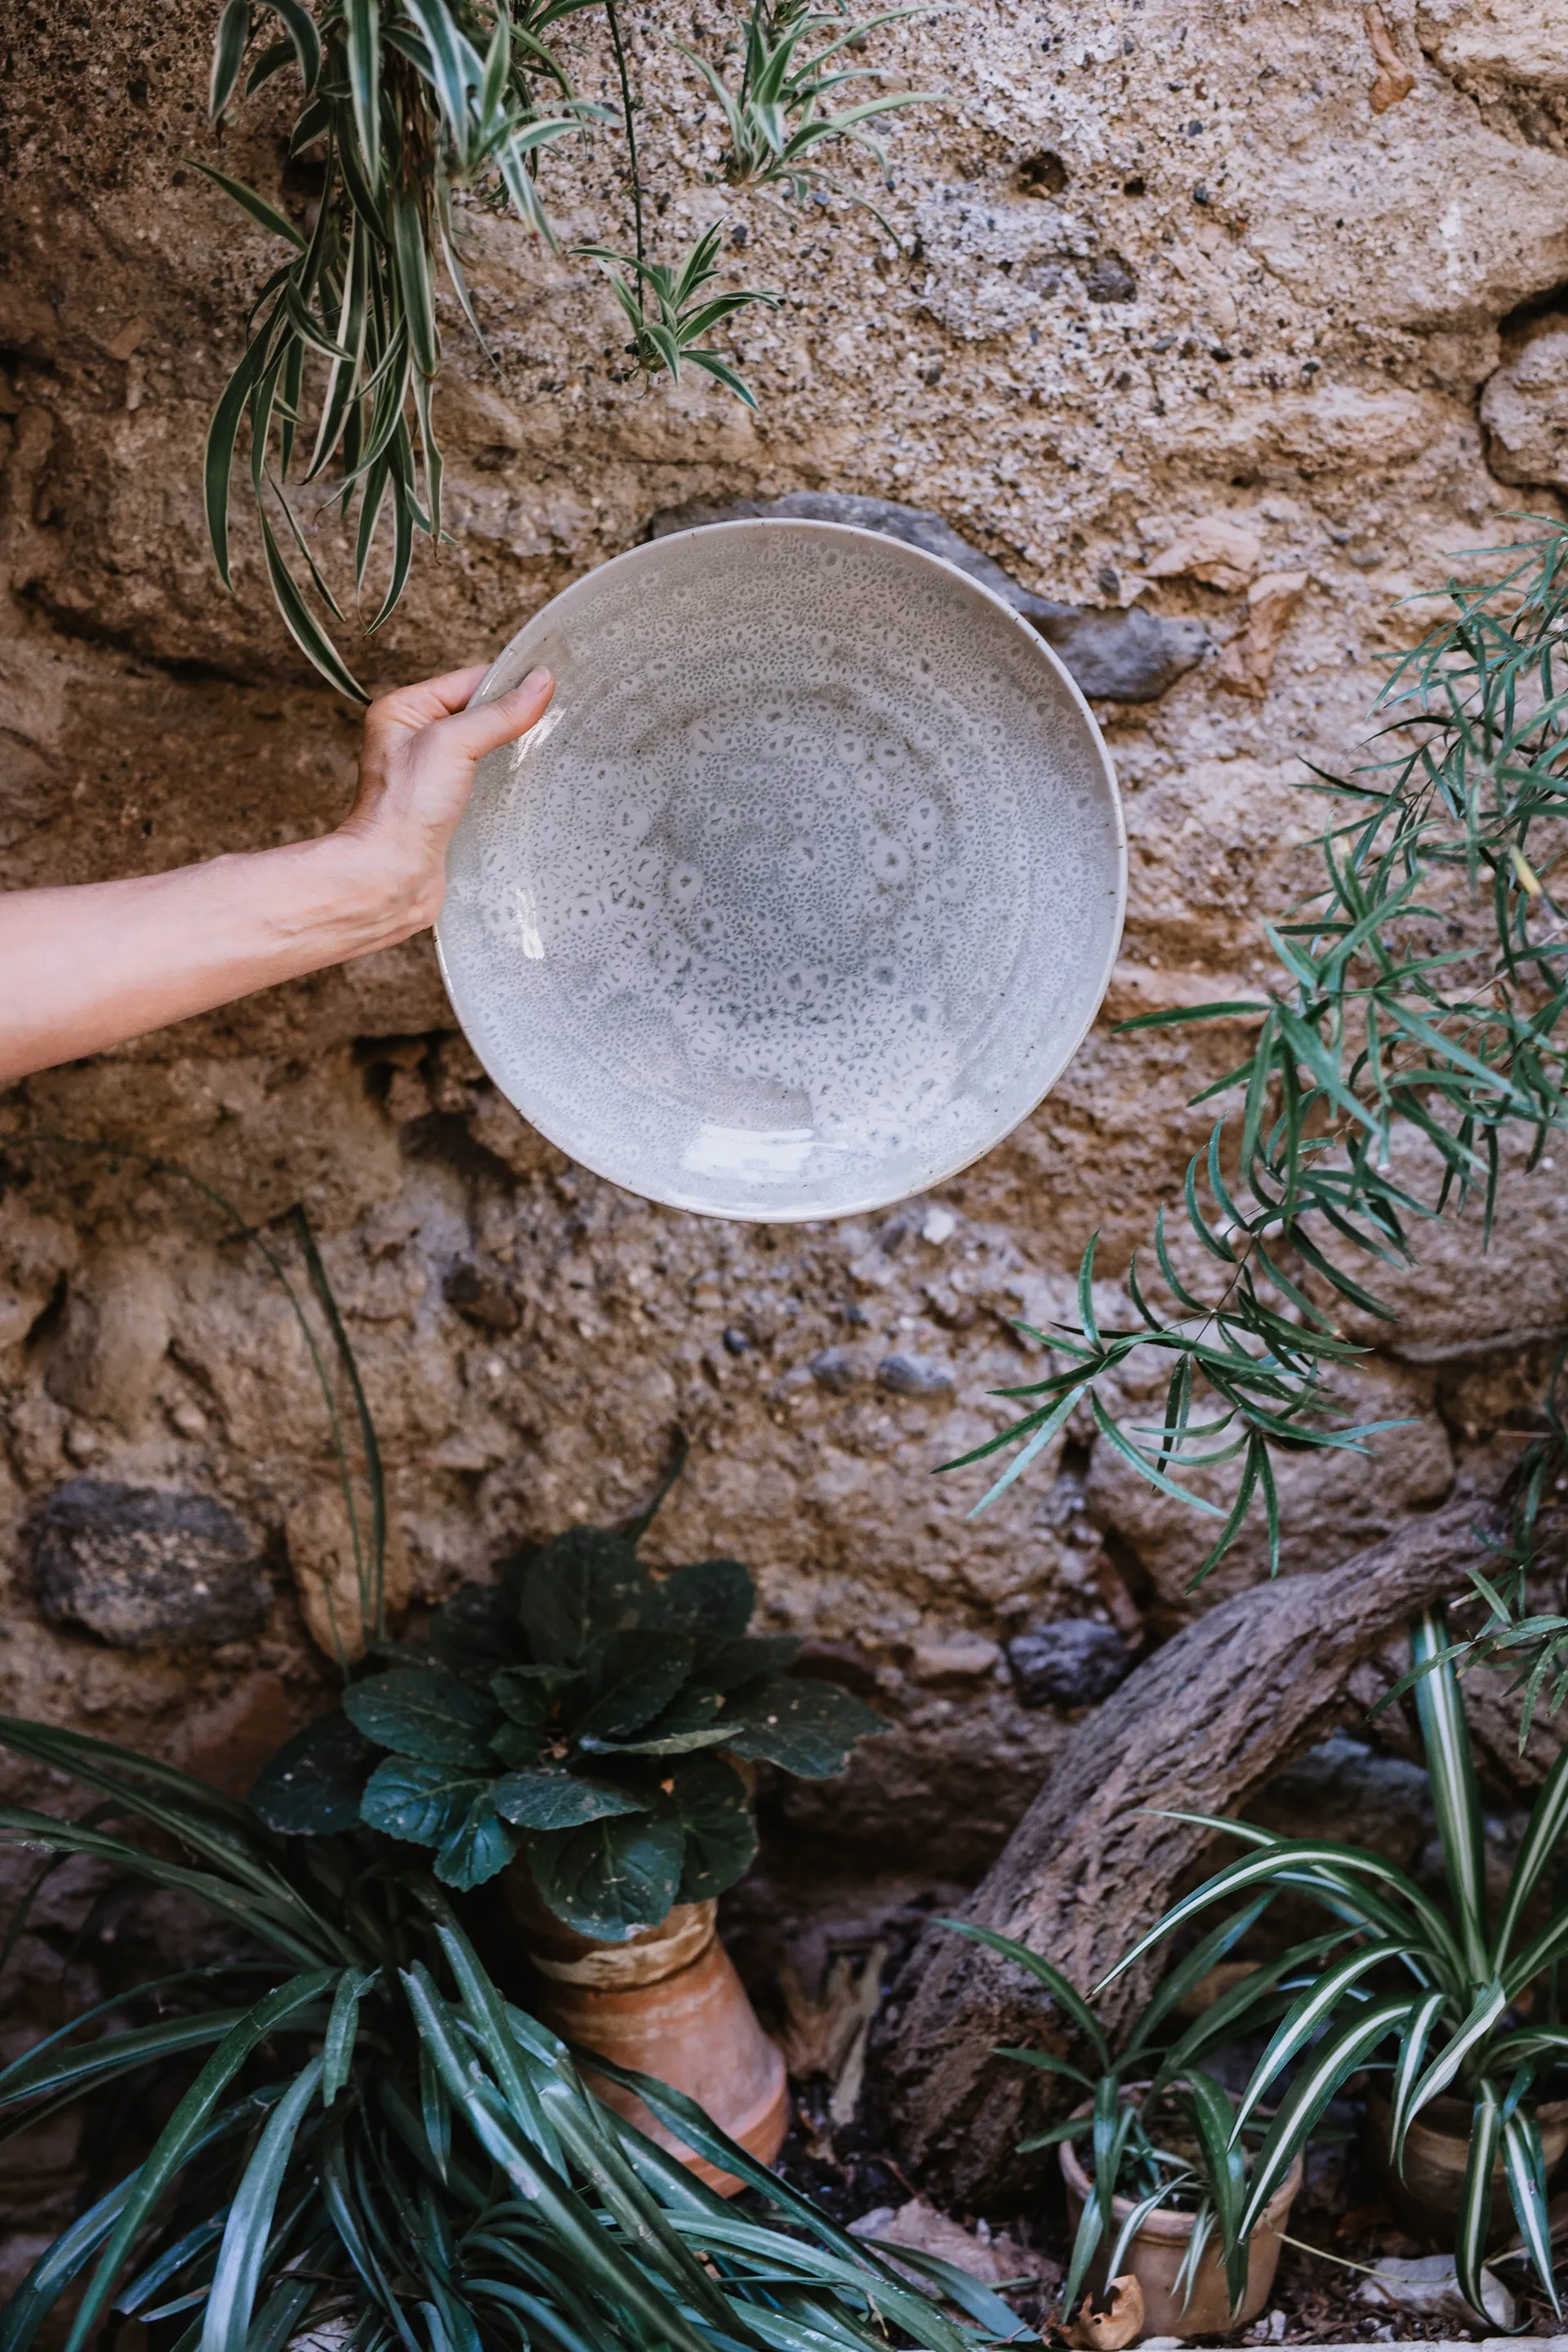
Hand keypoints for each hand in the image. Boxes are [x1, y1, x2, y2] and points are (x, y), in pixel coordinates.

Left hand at [334, 662, 555, 936]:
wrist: (393, 875)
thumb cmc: (404, 809)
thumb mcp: (453, 744)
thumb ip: (498, 713)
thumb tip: (539, 682)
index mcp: (404, 710)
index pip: (469, 681)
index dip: (508, 682)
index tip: (547, 686)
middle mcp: (415, 738)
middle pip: (479, 713)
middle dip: (513, 716)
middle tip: (552, 718)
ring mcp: (432, 774)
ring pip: (485, 748)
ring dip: (512, 750)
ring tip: (544, 749)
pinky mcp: (448, 805)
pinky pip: (485, 780)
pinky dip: (506, 779)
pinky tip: (526, 783)